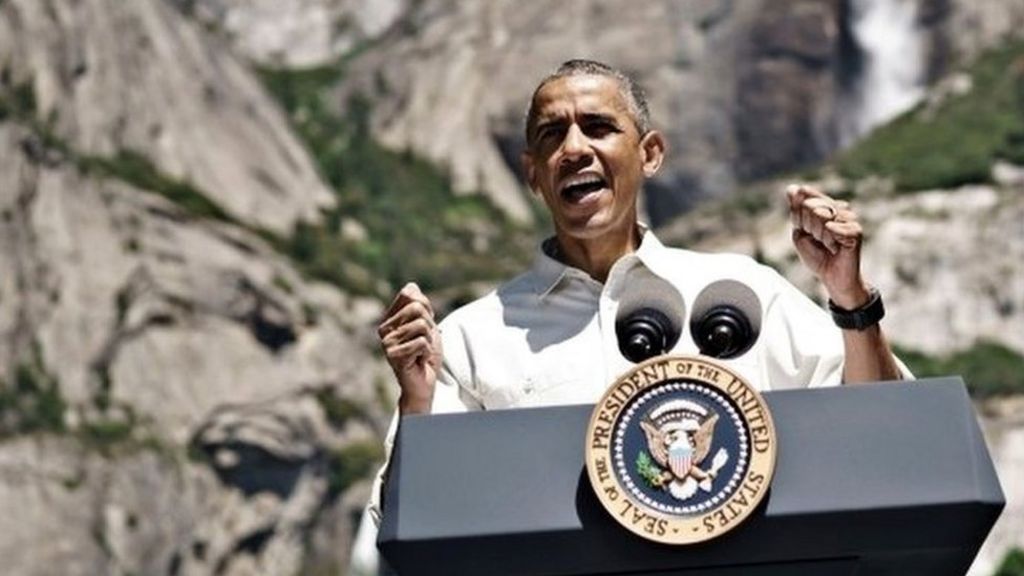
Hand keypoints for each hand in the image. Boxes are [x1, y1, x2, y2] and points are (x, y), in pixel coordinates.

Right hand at [378, 283, 441, 414]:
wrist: (424, 383)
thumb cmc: (425, 355)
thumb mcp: (427, 325)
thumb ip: (420, 305)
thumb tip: (411, 286)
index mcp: (390, 318)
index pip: (410, 294)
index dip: (426, 309)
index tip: (425, 326)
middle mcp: (384, 329)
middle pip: (417, 308)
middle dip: (429, 326)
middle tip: (424, 342)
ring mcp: (387, 342)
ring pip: (421, 325)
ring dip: (429, 341)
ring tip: (421, 353)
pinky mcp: (393, 355)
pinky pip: (421, 342)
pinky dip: (427, 352)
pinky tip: (419, 361)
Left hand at [786, 184, 869, 308]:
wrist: (832, 276)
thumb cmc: (817, 255)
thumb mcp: (800, 232)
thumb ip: (796, 210)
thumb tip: (792, 188)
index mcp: (825, 206)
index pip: (803, 196)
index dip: (798, 216)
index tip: (804, 230)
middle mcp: (839, 208)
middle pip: (810, 205)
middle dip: (808, 227)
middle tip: (818, 240)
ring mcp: (849, 218)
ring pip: (821, 216)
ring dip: (819, 236)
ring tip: (828, 245)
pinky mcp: (856, 230)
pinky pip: (831, 228)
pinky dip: (828, 242)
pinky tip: (836, 249)